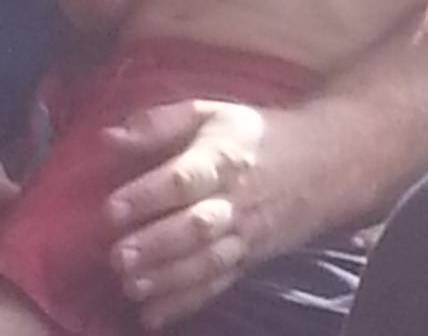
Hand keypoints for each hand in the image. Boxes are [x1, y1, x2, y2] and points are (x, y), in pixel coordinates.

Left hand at [100, 97, 287, 329]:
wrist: (319, 166)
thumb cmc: (250, 136)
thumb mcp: (208, 113)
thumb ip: (157, 124)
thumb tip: (107, 137)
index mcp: (221, 159)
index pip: (184, 179)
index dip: (148, 195)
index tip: (112, 209)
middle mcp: (233, 202)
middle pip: (195, 227)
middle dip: (156, 245)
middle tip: (118, 257)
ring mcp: (243, 237)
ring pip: (206, 263)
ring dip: (167, 280)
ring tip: (131, 286)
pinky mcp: (247, 262)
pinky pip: (217, 286)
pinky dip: (186, 304)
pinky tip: (153, 315)